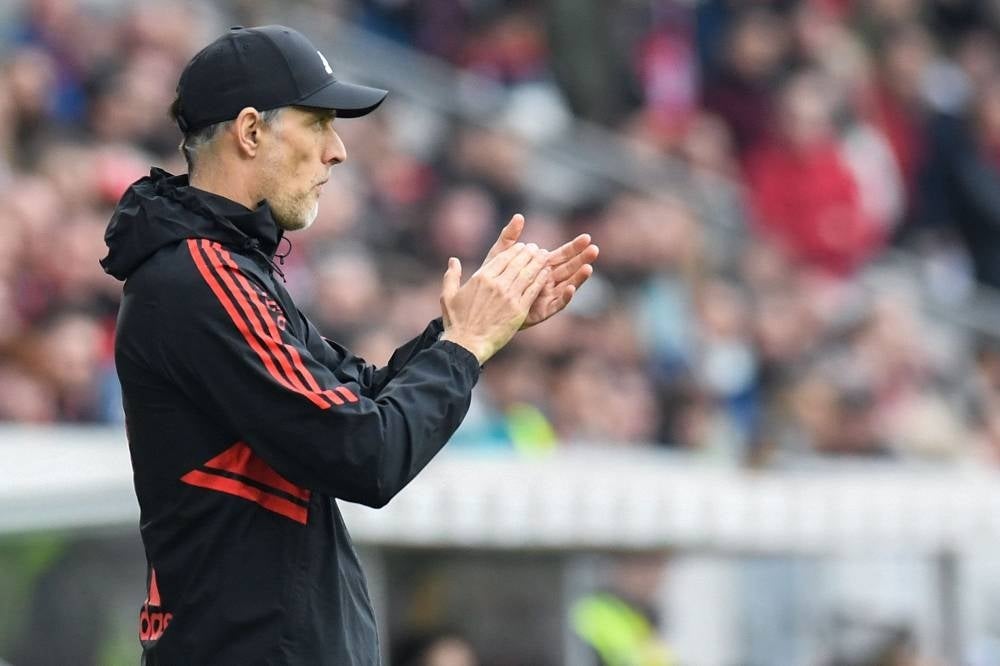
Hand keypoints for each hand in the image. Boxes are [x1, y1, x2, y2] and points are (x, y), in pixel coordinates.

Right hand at [439, 243, 549, 364]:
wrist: (467, 344)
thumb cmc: (457, 321)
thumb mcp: (447, 295)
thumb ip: (451, 275)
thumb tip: (453, 260)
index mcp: (481, 278)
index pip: (503, 257)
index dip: (515, 250)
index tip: (522, 246)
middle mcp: (496, 284)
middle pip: (517, 262)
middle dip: (529, 253)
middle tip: (536, 248)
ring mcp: (509, 297)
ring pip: (528, 273)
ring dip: (537, 263)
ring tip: (544, 256)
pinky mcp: (519, 310)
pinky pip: (533, 290)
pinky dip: (541, 279)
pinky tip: (546, 273)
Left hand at [484, 214, 598, 328]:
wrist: (485, 307)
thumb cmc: (493, 280)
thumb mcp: (500, 256)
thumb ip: (510, 238)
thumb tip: (519, 216)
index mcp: (542, 267)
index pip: (563, 255)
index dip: (575, 247)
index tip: (586, 237)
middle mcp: (549, 281)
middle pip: (570, 269)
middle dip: (582, 259)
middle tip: (594, 249)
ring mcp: (547, 297)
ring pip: (567, 285)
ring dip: (578, 277)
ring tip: (588, 267)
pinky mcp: (543, 312)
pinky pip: (557, 304)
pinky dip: (564, 297)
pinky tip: (570, 288)